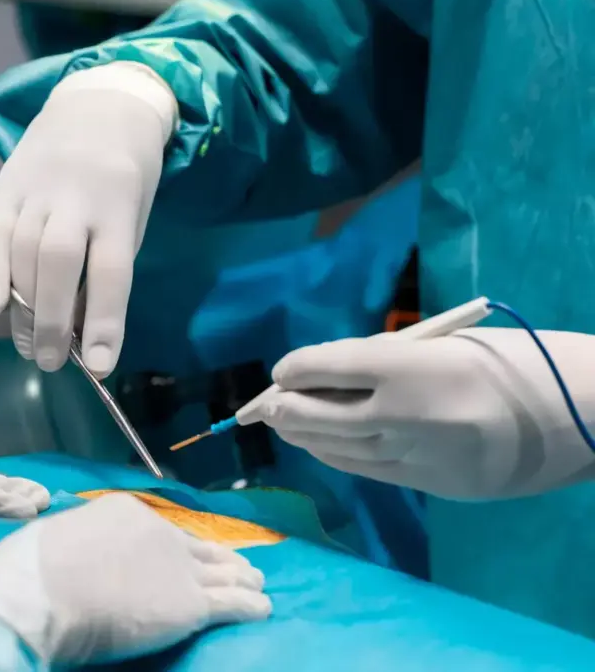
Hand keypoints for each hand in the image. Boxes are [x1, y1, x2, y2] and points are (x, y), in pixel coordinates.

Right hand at [0, 63, 175, 377]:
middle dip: (51, 321)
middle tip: (50, 362)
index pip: (111, 271)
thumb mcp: (131, 217)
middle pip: (58, 264)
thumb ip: (105, 265)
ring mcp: (36, 187)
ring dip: (22, 307)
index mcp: (118, 204)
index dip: (104, 321)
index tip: (99, 365)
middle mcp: (75, 194)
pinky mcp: (6, 183)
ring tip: (27, 345)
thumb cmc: (124, 175)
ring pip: (22, 252)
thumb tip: (79, 328)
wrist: (97, 104)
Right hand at [0, 494, 270, 664]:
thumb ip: (86, 542)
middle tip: (240, 566)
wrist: (45, 588)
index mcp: (126, 511)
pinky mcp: (192, 602)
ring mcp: (180, 566)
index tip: (187, 554)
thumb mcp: (62, 536)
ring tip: (257, 585)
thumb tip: (82, 553)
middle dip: (222, 558)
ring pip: (224, 572)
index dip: (179, 546)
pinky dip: (251, 605)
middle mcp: (161, 532)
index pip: (163, 530)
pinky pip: (232, 603)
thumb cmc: (36, 565)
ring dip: (243, 579)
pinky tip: (262, 609)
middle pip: (199, 547)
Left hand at [250, 328, 594, 499]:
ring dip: (307, 435)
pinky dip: (339, 455)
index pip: (329, 367)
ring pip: (341, 448)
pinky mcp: (434, 485)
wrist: (584, 416)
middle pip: (324, 415)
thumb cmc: (516, 361)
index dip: (297, 368)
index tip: (283, 369)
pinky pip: (370, 469)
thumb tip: (331, 374)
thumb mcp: (448, 343)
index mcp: (412, 367)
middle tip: (267, 403)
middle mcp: (407, 415)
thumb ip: (388, 359)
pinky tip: (323, 447)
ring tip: (287, 424)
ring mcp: (420, 457)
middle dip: (287, 408)